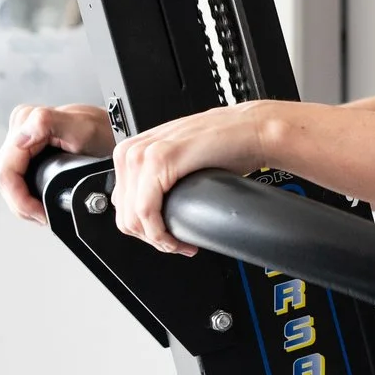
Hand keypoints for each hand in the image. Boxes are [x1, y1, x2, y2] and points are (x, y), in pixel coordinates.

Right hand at [0, 102, 114, 224]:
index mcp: (26, 120)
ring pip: (8, 180)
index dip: (20, 200)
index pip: (5, 172)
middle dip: (22, 203)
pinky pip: (16, 177)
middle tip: (42, 217)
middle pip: (4, 178)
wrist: (119, 131)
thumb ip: (47, 124)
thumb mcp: (82, 127)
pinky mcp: (28, 149)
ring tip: (41, 212)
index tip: (40, 213)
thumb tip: (19, 138)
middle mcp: (20, 127)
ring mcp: (23, 138)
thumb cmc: (107, 130)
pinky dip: (25, 193)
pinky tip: (38, 201)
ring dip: (22, 200)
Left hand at [111, 100, 283, 254]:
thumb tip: (151, 209)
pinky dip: (160, 233)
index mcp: (132, 151)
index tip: (166, 238)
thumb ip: (159, 179)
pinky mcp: (160, 159)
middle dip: (151, 239)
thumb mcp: (179, 163)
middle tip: (176, 245)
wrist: (252, 129)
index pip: (121, 206)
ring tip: (180, 243)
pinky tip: (178, 238)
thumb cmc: (227, 143)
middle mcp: (132, 150)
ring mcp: (144, 153)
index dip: (143, 231)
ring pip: (133, 217)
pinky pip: (147, 211)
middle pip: (124, 215)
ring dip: (157, 239)